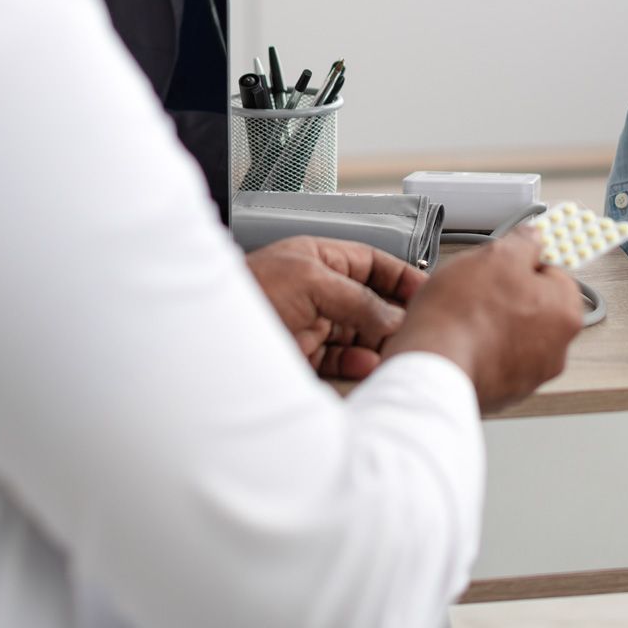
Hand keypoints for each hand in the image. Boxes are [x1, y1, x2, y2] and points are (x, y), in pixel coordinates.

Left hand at [244, 236, 423, 378]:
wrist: (201, 338)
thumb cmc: (244, 292)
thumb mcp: (311, 282)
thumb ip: (357, 298)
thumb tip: (393, 316)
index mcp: (318, 260)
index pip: (371, 263)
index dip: (400, 277)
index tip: (426, 293)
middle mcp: (315, 290)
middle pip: (368, 302)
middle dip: (391, 317)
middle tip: (412, 331)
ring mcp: (308, 322)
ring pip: (355, 335)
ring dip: (375, 345)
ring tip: (390, 354)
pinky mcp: (299, 354)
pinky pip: (337, 360)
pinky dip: (354, 366)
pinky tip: (365, 367)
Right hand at [382, 227, 584, 412]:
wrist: (431, 368)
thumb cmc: (463, 316)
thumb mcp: (497, 255)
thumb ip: (523, 242)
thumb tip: (532, 238)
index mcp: (566, 313)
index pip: (553, 273)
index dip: (523, 262)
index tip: (504, 263)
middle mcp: (557, 349)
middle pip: (534, 306)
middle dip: (507, 295)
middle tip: (478, 288)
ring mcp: (530, 375)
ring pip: (513, 334)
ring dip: (493, 323)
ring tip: (464, 317)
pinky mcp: (503, 392)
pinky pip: (494, 359)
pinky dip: (480, 349)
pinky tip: (460, 340)